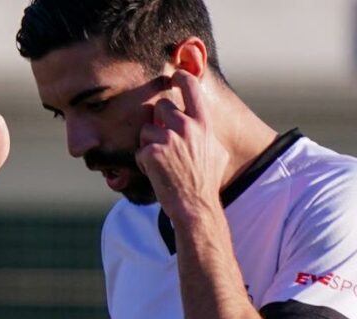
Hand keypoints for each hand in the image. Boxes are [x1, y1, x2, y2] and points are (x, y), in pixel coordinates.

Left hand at [135, 70, 229, 224]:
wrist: (195, 206)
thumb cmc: (206, 182)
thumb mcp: (216, 153)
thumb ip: (207, 134)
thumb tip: (204, 125)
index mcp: (203, 124)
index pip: (191, 88)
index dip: (181, 78)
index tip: (176, 74)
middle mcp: (186, 127)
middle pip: (160, 107)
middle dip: (158, 122)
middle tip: (166, 144)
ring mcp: (168, 139)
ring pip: (147, 129)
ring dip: (149, 144)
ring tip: (163, 162)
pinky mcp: (152, 152)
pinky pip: (140, 150)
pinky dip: (144, 162)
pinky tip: (157, 173)